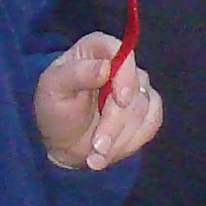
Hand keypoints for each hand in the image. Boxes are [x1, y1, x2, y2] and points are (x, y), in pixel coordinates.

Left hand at [36, 33, 163, 170]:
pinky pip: (152, 122)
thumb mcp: (53, 90)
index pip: (120, 51)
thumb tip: (105, 67)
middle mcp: (120, 65)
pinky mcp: (147, 109)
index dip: (125, 74)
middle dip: (115, 121)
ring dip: (120, 137)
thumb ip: (75, 74)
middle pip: (135, 85)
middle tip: (97, 145)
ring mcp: (136, 87)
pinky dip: (132, 141)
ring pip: (144, 108)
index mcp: (95, 50)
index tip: (120, 100)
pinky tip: (110, 152)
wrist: (62, 143)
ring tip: (96, 155)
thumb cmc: (54, 110)